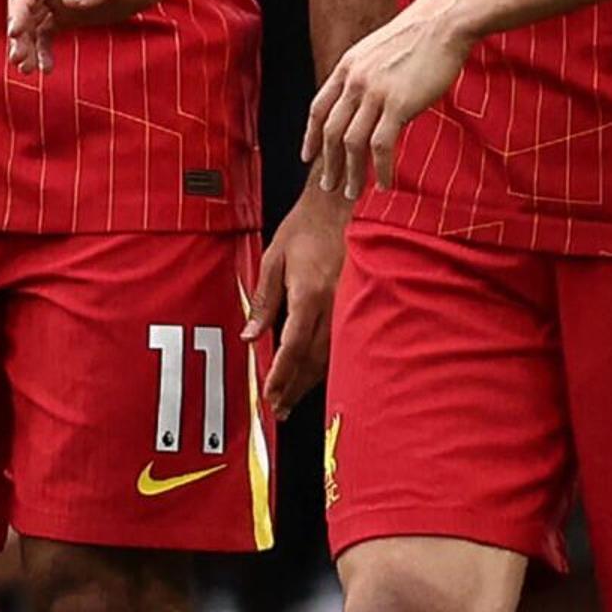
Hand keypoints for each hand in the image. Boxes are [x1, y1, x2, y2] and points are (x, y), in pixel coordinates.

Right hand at [7, 0, 181, 72]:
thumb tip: (66, 1)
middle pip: (26, 4)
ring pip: (33, 21)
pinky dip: (44, 49)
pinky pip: (48, 32)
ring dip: (27, 44)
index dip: (19, 8)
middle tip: (18, 58)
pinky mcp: (70, 13)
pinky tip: (46, 69)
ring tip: (26, 70)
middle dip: (19, 31)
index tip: (15, 32)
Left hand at [252, 185, 351, 418]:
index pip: (293, 347)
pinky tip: (320, 372)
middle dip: (295, 387)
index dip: (281, 375)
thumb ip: (264, 300)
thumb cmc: (308, 225)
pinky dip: (330, 362)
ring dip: (312, 380)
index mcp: (309, 294)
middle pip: (313, 360)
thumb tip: (251, 335)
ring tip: (295, 399)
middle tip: (279, 408)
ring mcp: (351, 304)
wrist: (345, 203)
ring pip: (332, 355)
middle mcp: (333, 304)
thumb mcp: (275, 257)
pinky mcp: (360, 302)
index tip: (269, 394)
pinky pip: (344, 340)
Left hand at [304, 0, 473, 196]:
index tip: (307, 156)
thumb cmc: (420, 36)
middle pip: (331, 131)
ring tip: (350, 192)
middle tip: (327, 185)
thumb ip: (367, 76)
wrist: (444, 21)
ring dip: (349, 172)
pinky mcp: (398, 104)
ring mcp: (375, 93)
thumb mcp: (380, 51)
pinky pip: (381, 146)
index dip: (310, 135)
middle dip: (327, 163)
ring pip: (351, 143)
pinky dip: (379, 169)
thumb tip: (367, 105)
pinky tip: (382, 184)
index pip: (318, 108)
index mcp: (348, 67)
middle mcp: (355, 81)